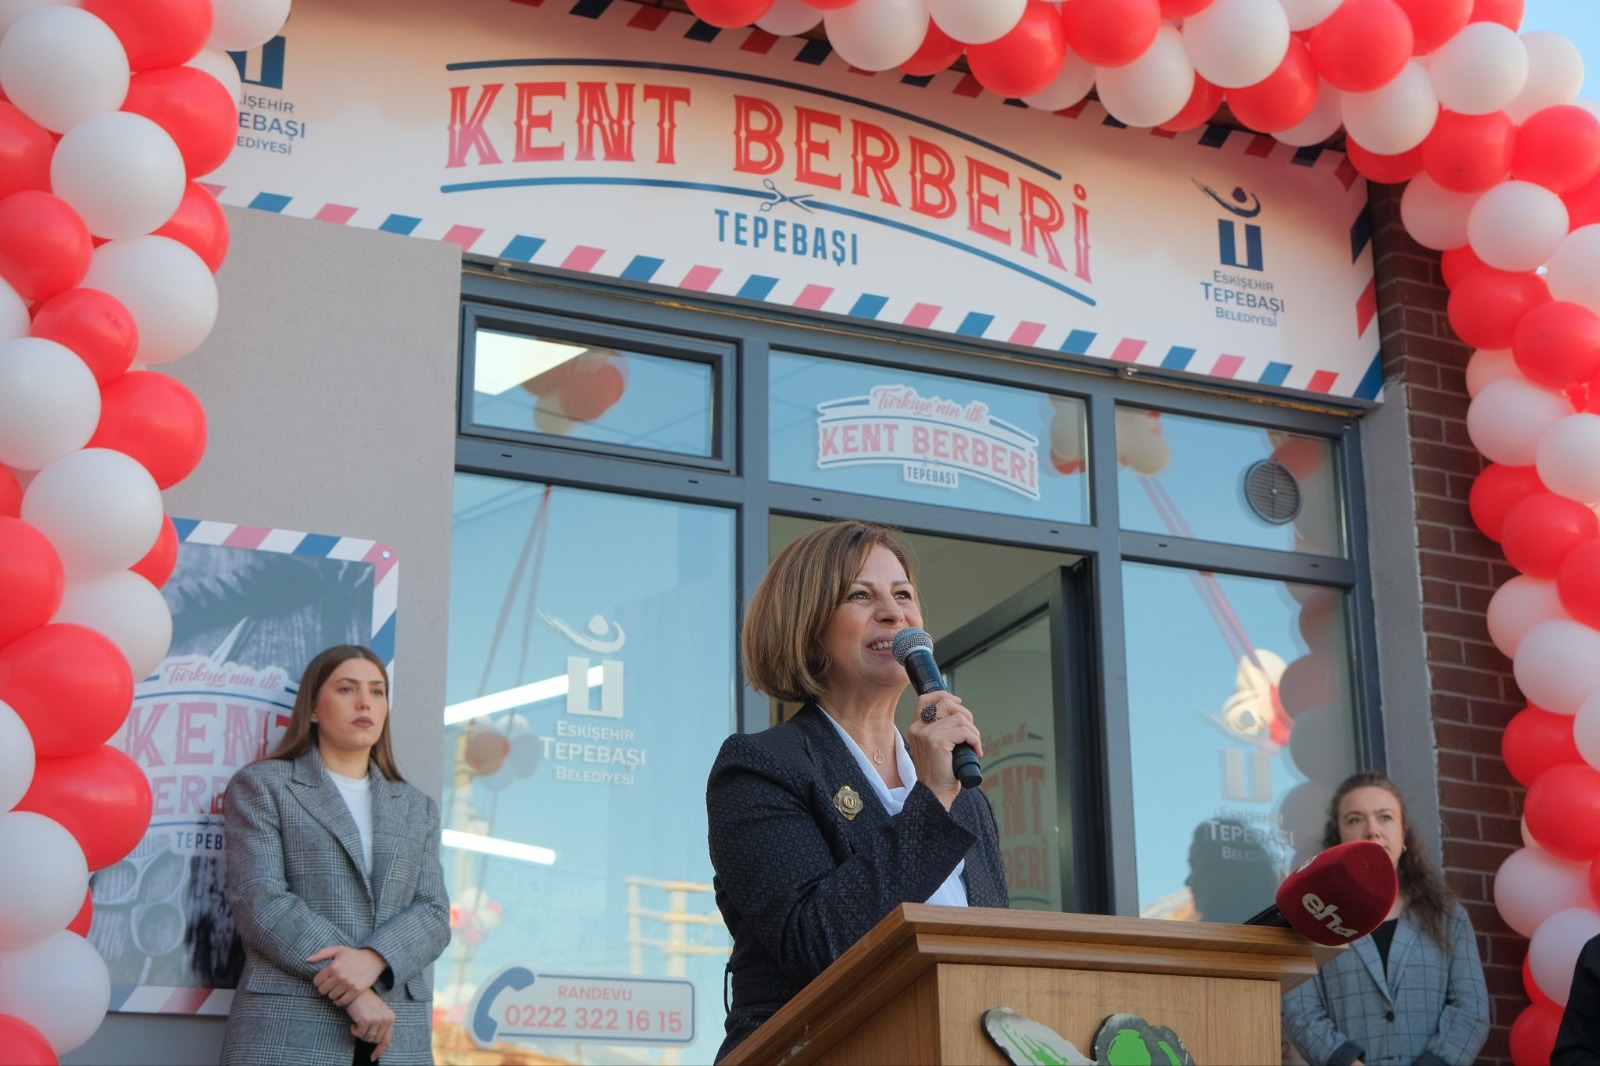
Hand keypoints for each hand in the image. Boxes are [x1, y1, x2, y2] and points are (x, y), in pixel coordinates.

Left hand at [308, 945, 386, 1005]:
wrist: (374, 959)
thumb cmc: (354, 954)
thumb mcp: (339, 950)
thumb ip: (322, 954)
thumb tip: (307, 960)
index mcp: (334, 966)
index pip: (317, 981)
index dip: (319, 981)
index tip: (324, 980)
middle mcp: (340, 975)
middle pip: (323, 990)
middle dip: (324, 988)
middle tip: (330, 986)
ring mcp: (348, 984)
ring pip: (331, 996)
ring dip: (332, 994)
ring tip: (336, 990)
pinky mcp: (356, 990)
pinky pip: (341, 1001)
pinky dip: (339, 1001)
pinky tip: (340, 996)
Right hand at [346, 988, 394, 1058]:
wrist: (358, 992)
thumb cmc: (367, 1003)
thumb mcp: (378, 1014)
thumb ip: (382, 1027)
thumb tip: (383, 1046)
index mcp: (391, 1018)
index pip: (386, 1040)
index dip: (379, 1050)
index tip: (373, 1057)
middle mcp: (386, 1019)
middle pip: (375, 1040)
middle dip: (366, 1037)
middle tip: (361, 1027)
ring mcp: (376, 1020)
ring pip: (367, 1038)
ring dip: (360, 1034)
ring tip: (358, 1023)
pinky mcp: (366, 1020)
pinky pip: (359, 1034)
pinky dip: (354, 1030)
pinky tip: (354, 1022)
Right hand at [907, 690, 981, 809]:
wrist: (934, 794)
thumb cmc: (938, 773)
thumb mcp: (934, 746)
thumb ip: (940, 730)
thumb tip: (960, 715)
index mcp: (916, 728)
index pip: (925, 699)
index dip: (944, 695)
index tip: (958, 702)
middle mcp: (918, 728)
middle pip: (946, 704)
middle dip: (966, 715)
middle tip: (971, 733)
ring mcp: (927, 734)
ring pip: (959, 718)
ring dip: (973, 731)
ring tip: (974, 745)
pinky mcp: (938, 741)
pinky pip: (964, 731)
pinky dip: (975, 739)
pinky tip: (976, 751)